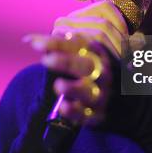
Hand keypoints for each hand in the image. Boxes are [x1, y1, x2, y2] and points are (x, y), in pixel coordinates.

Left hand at [24, 0, 128, 125]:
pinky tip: (63, 107)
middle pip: (85, 65)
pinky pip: (87, 114)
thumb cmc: (92, 71)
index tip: (34, 43)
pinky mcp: (98, 114)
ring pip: (88, 91)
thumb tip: (28, 38)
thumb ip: (58, 47)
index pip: (76, 45)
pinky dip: (75, 112)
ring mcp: (100, 93)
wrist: (122, 101)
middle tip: (45, 60)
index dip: (56, 43)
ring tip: (58, 85)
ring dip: (73, 88)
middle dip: (66, 62)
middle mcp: (101, 72)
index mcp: (96, 54)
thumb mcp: (81, 55)